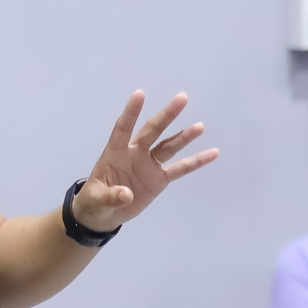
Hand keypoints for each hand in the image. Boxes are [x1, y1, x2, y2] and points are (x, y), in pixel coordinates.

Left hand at [69, 91, 217, 233]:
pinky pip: (180, 169)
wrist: (104, 213)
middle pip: (152, 131)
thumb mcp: (97, 200)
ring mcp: (149, 164)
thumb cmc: (95, 201)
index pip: (123, 128)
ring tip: (200, 126)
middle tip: (182, 98)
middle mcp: (135, 153)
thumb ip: (110, 196)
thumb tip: (126, 194)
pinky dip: (196, 162)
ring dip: (184, 136)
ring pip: (168, 146)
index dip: (131, 112)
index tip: (140, 94)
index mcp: (115, 152)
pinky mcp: (159, 179)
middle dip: (166, 116)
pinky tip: (212, 153)